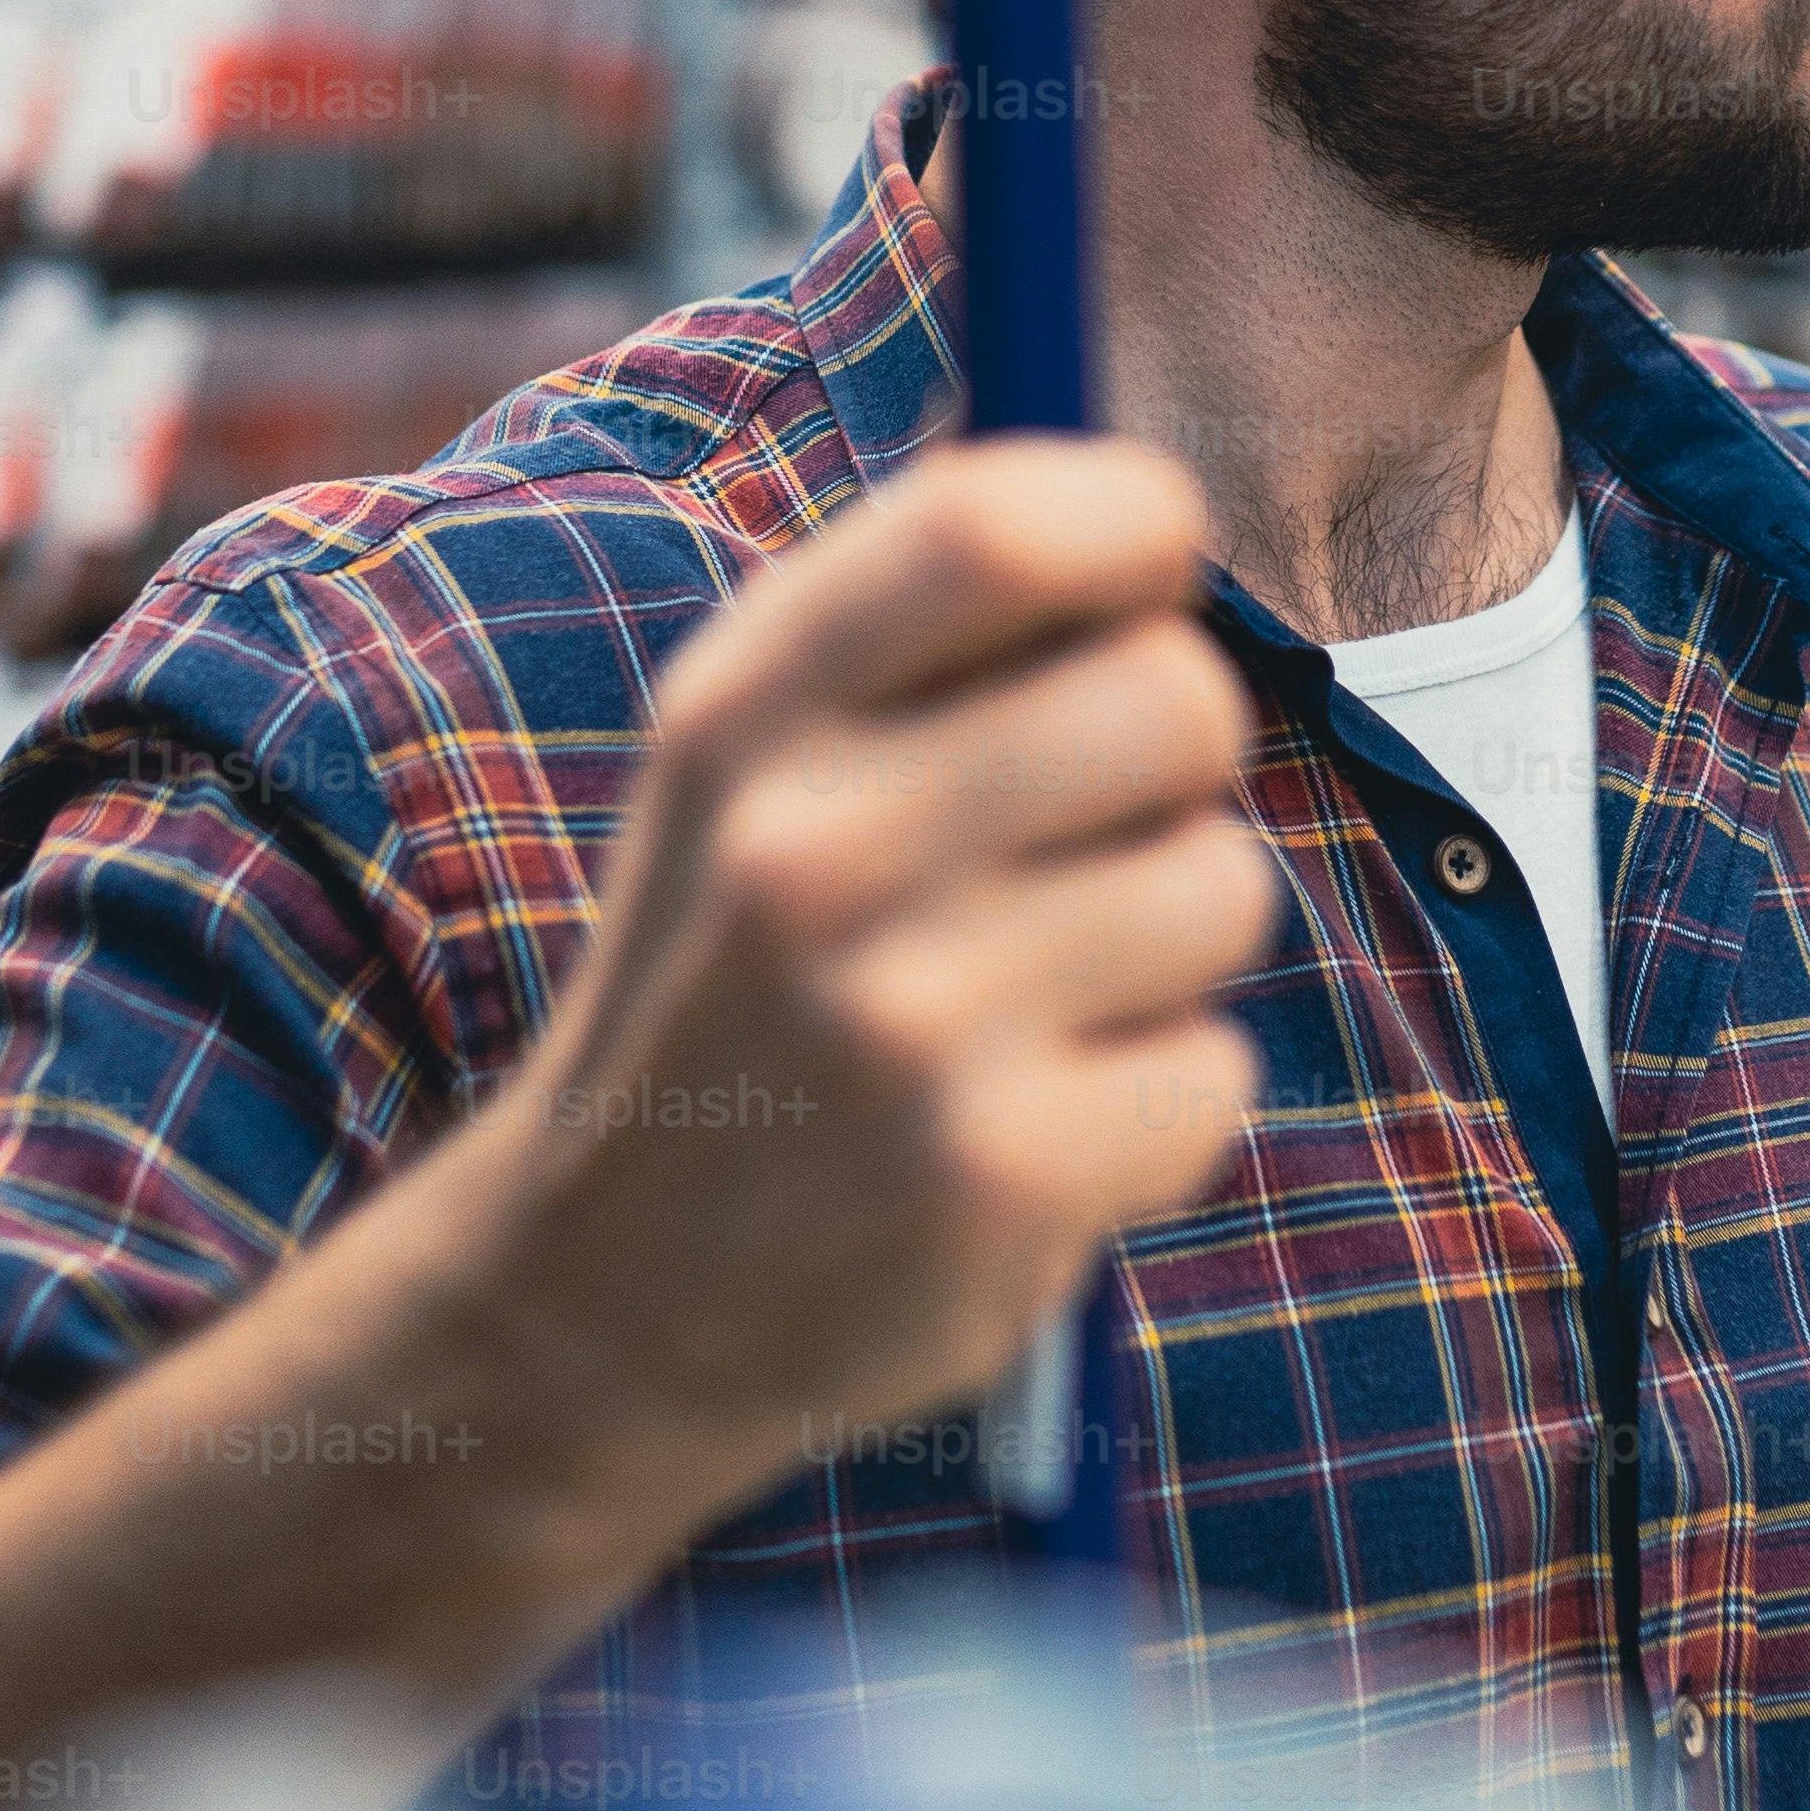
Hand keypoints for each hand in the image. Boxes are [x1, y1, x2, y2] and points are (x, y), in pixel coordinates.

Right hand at [477, 438, 1272, 1482]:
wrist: (586, 1304)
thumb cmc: (732, 985)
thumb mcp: (748, 775)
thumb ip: (920, 633)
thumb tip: (1147, 506)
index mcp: (747, 714)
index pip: (996, 524)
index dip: (1131, 526)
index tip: (1147, 579)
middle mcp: (813, 850)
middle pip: (1174, 696)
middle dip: (1177, 762)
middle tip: (1092, 836)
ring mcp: (908, 1021)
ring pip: (1223, 888)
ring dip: (1169, 951)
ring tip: (1032, 1009)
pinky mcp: (1000, 1177)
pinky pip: (1217, 1071)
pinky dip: (1156, 1109)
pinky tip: (1029, 1138)